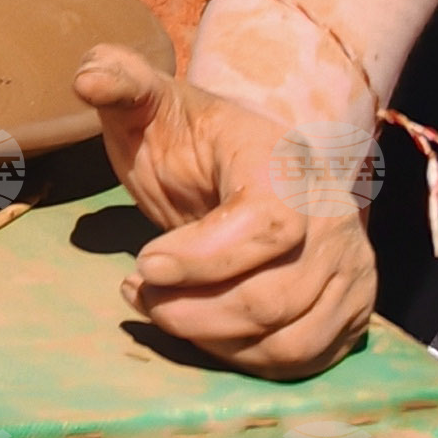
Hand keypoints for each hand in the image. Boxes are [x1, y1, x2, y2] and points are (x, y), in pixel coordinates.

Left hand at [76, 44, 375, 376]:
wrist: (236, 158)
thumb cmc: (183, 131)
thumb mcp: (144, 96)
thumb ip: (116, 78)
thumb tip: (88, 82)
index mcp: (285, 160)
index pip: (266, 225)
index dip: (205, 258)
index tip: (143, 265)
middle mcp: (333, 217)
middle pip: (275, 295)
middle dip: (195, 308)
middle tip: (138, 292)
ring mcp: (349, 268)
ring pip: (289, 338)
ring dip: (214, 339)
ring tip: (157, 307)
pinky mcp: (348, 310)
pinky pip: (303, 359)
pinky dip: (243, 359)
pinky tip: (194, 330)